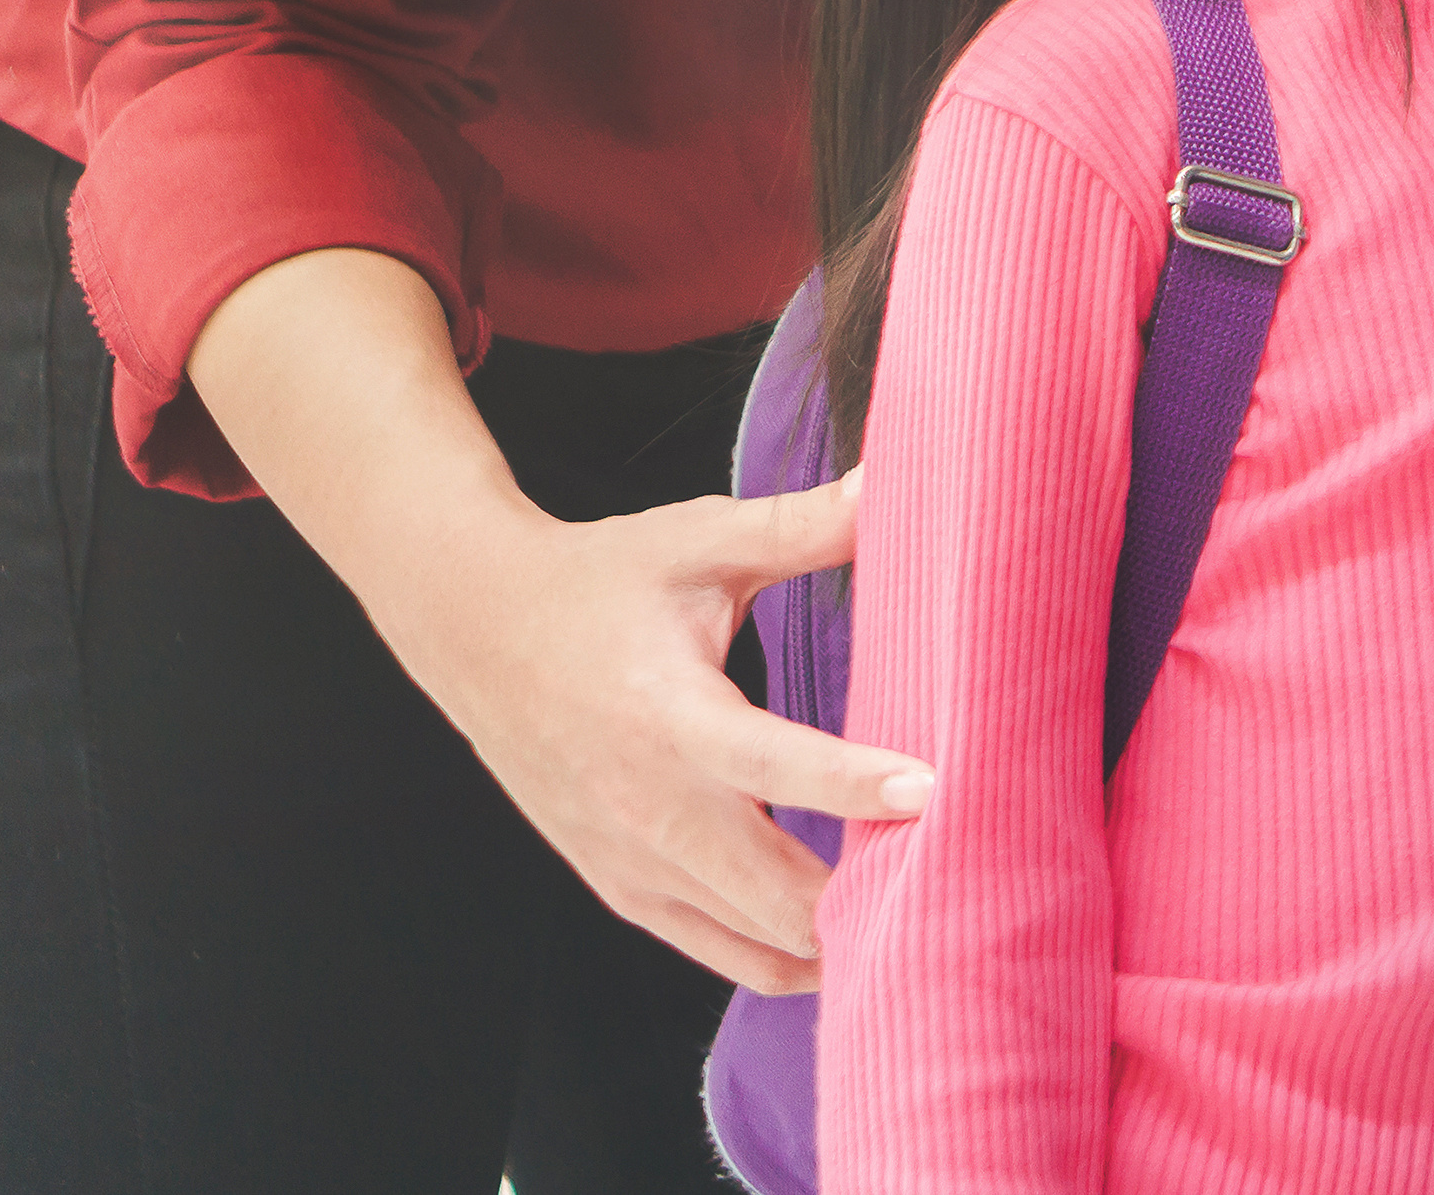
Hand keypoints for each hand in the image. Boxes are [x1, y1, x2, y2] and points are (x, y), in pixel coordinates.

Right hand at [376, 472, 933, 994]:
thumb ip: (803, 526)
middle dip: (865, 894)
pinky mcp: (617, 883)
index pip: (774, 767)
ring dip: (831, 934)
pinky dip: (776, 955)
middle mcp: (644, 804)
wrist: (474, 628)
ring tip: (919, 910)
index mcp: (668, 716)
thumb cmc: (598, 580)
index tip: (936, 790)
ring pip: (748, 938)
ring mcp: (627, 858)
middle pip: (770, 891)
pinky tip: (841, 942)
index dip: (855, 786)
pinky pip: (709, 948)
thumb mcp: (699, 539)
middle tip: (959, 874)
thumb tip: (898, 478)